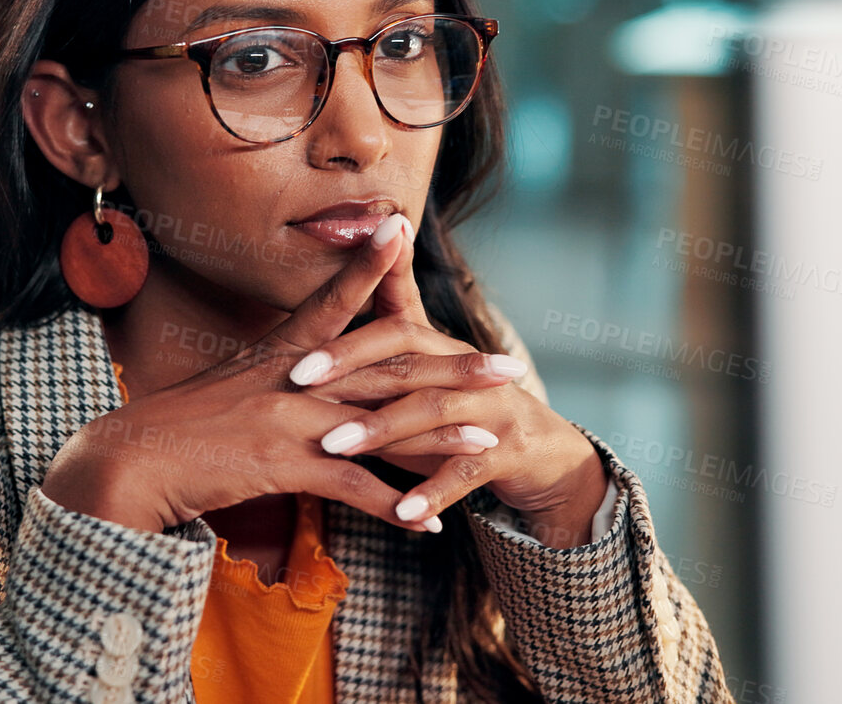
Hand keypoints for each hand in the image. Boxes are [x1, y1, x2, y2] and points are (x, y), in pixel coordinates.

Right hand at [39, 213, 492, 535]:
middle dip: (454, 367)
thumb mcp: (228, 387)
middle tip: (508, 364)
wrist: (131, 462)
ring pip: (384, 424)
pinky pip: (353, 489)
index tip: (402, 228)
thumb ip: (272, 377)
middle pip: (388, 366)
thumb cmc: (176, 428)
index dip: (369, 264)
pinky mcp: (283, 467)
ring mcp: (291, 420)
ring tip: (492, 439)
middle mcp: (293, 380)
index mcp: (279, 354)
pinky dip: (395, 507)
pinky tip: (431, 523)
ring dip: (442, 438)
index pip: (332, 299)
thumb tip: (305, 372)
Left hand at [289, 218, 610, 546]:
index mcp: (441, 348)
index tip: (296, 363)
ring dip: (381, 428)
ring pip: (432, 410)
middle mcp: (466, 369)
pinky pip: (467, 471)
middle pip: (407, 362)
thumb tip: (311, 355)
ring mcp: (491, 408)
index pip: (391, 329)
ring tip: (334, 447)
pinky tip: (402, 511)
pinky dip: (434, 492)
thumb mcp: (423, 387)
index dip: (346, 343)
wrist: (545, 453)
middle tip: (298, 387)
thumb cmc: (464, 416)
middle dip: (351, 373)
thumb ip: (377, 366)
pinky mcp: (509, 451)